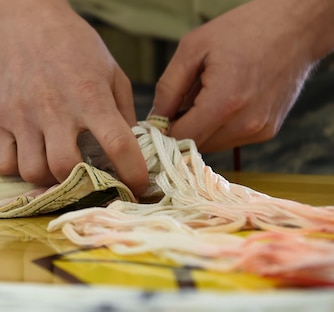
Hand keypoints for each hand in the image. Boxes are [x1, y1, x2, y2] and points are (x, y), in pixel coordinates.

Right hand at [0, 0, 147, 194]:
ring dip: (48, 178)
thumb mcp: (111, 72)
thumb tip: (130, 151)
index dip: (132, 173)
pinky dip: (16, 169)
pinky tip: (27, 157)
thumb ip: (122, 112)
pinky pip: (2, 164)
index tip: (138, 186)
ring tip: (55, 165)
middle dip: (80, 182)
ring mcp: (21, 116)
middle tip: (85, 177)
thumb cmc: (74, 48)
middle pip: (65, 167)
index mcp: (90, 96)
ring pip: (32, 171)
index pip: (118, 144)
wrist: (25, 25)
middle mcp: (55, 109)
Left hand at [153, 0, 333, 151]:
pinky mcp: (267, 131)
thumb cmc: (244, 30)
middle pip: (195, 146)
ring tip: (202, 99)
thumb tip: (155, 118)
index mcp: (224, 103)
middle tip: (177, 105)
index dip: (162, 133)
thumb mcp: (193, 49)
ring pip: (212, 145)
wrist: (295, 27)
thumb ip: (169, 88)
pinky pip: (231, 139)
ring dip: (200, 130)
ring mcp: (259, 130)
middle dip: (180, 130)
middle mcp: (245, 124)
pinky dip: (219, 127)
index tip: (153, 123)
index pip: (180, 138)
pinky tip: (222, 102)